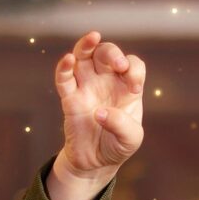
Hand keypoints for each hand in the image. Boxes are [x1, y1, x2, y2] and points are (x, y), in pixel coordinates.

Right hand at [50, 32, 144, 199]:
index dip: (134, 69)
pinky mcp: (69, 99)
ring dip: (87, 45)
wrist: (96, 162)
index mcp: (126, 87)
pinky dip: (64, 67)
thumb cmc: (117, 145)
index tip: (134, 89)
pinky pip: (64, 79)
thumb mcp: (131, 140)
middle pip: (107, 53)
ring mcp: (87, 88)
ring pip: (84, 57)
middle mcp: (106, 82)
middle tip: (119, 66)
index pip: (133, 65)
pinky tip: (68, 59)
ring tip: (93, 37)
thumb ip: (122, 125)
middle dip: (113, 53)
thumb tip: (99, 112)